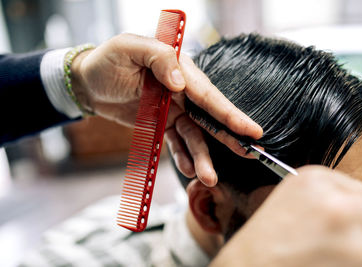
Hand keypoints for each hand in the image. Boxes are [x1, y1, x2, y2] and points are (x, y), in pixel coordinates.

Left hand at [70, 33, 262, 185]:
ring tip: (208, 178)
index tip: (251, 131)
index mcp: (179, 69)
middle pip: (210, 117)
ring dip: (202, 157)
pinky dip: (182, 157)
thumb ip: (159, 58)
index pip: (208, 94)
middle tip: (250, 155)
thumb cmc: (106, 61)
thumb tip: (182, 84)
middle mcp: (181, 90)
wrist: (87, 82)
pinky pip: (175, 143)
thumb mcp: (129, 48)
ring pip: (194, 136)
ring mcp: (172, 109)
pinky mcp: (161, 123)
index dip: (230, 114)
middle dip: (229, 137)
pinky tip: (187, 169)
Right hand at [211, 166, 361, 266]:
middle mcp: (337, 202)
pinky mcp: (358, 262)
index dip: (356, 211)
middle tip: (354, 242)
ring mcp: (349, 233)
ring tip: (345, 257)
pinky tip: (350, 266)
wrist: (252, 265)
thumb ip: (332, 193)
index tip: (344, 222)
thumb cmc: (268, 237)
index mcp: (317, 179)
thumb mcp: (294, 196)